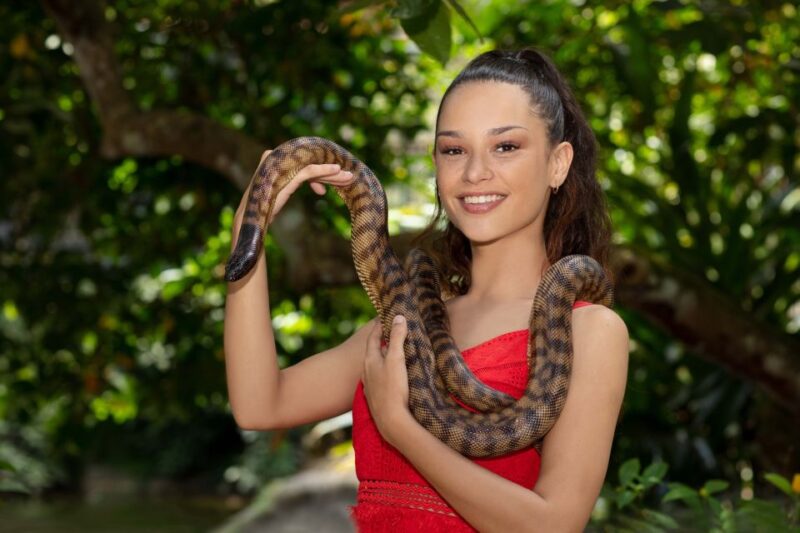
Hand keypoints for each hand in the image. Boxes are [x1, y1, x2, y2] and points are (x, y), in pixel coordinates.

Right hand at [232, 149, 354, 238]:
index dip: (320, 172)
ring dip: (332, 173)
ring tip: (349, 178)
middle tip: (348, 178)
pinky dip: (325, 170)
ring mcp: (282, 167)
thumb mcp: (282, 192)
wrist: (251, 221)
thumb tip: (316, 184)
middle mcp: (279, 160)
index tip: (329, 187)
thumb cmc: (266, 208)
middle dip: (330, 173)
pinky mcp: (287, 175)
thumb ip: (294, 182)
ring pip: (313, 167)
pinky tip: (337, 171)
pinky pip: (310, 171)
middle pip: (311, 164)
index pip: (305, 163)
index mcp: (278, 162)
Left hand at [363, 315, 411, 445]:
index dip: (379, 326)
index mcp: (369, 360)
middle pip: (373, 351)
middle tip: (391, 333)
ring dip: (383, 358)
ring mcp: (370, 385)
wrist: (391, 420)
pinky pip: (379, 379)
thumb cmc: (393, 388)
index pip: (373, 337)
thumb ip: (397, 337)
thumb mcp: (396, 359)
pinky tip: (393, 377)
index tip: (385, 317)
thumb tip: (398, 317)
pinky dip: (385, 372)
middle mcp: (366, 371)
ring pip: (375, 366)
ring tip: (394, 354)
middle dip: (381, 342)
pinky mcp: (376, 397)